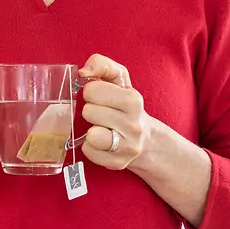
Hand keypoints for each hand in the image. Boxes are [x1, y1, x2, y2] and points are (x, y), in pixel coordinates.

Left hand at [78, 54, 151, 169]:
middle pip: (89, 112)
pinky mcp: (118, 163)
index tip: (99, 97)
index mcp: (133, 100)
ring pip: (92, 135)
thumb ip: (101, 65)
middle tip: (101, 114)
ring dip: (90, 130)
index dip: (91, 92)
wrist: (146, 138)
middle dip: (90, 111)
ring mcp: (128, 146)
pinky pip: (89, 152)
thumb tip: (83, 71)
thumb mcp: (118, 79)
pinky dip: (90, 147)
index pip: (92, 90)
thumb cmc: (125, 105)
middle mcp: (134, 124)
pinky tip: (100, 143)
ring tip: (100, 128)